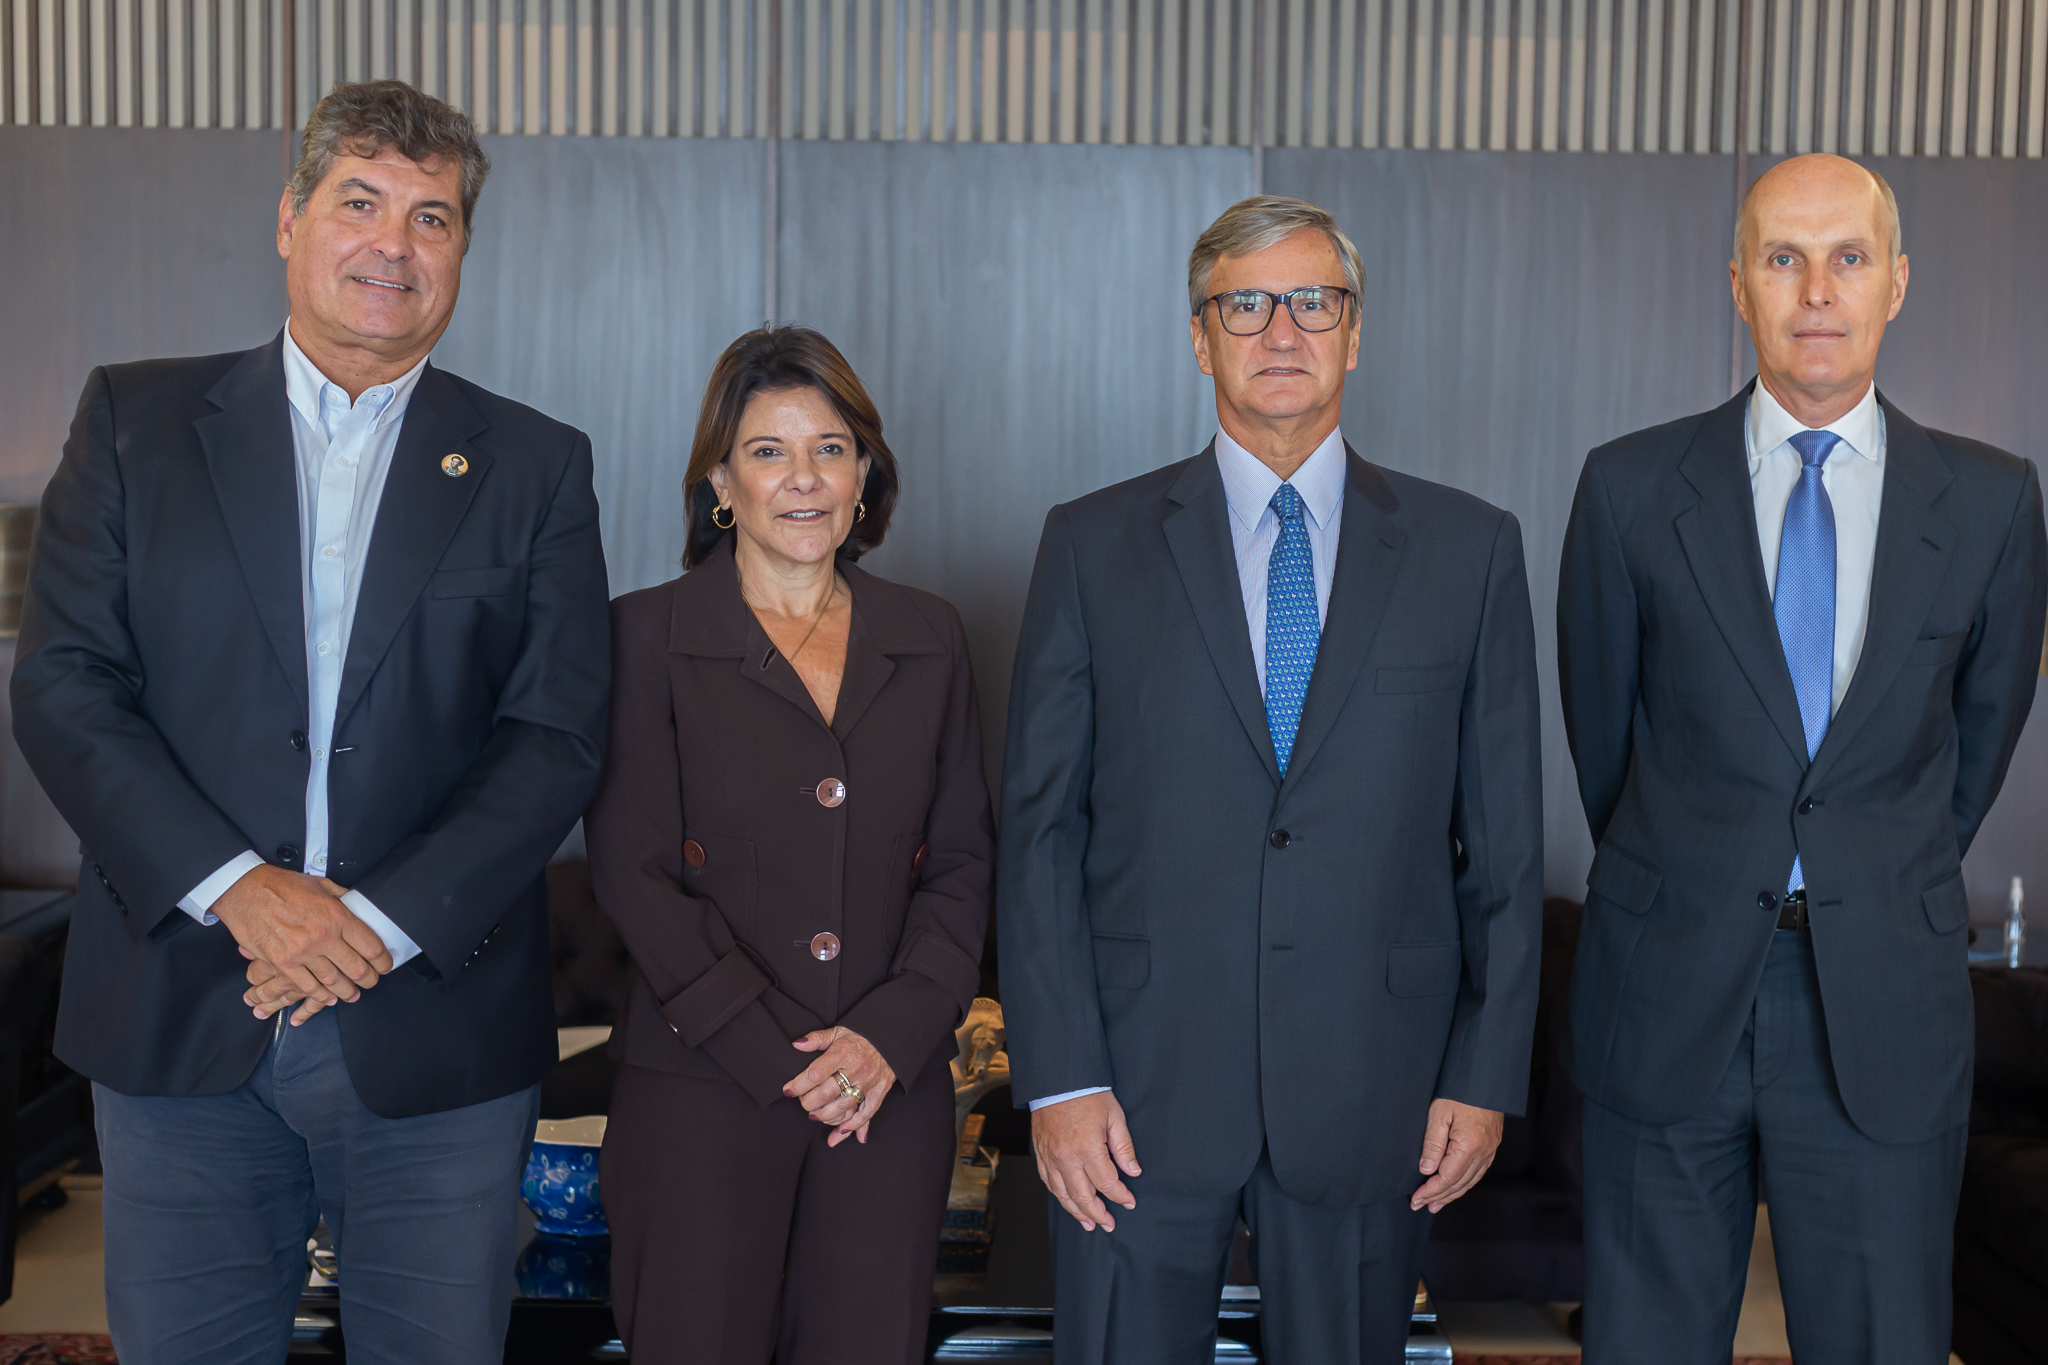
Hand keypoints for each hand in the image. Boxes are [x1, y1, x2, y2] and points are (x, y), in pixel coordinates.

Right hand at [212, 868, 391, 1020]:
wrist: (245, 891)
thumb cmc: (281, 886)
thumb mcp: (321, 885)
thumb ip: (343, 899)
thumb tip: (359, 908)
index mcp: (336, 916)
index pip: (371, 946)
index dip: (383, 961)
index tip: (385, 965)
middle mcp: (322, 936)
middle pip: (356, 968)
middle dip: (369, 979)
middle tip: (371, 982)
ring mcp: (302, 952)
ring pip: (333, 981)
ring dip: (347, 991)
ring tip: (353, 994)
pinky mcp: (282, 963)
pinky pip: (306, 986)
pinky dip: (320, 995)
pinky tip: (328, 997)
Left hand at [785, 1027, 895, 1147]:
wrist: (890, 1039)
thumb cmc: (860, 1037)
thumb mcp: (838, 1032)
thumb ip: (817, 1039)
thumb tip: (796, 1044)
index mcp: (842, 1053)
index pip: (815, 1073)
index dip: (799, 1085)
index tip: (788, 1091)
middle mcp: (855, 1069)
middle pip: (826, 1093)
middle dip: (809, 1103)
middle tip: (803, 1103)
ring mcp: (868, 1082)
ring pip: (844, 1107)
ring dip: (825, 1116)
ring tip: (815, 1115)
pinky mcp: (879, 1092)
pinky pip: (867, 1113)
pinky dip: (854, 1126)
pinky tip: (841, 1131)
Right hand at [1031, 1090, 1140, 1231]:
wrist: (1058, 1079)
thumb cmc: (1087, 1094)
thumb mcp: (1114, 1116)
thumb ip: (1123, 1147)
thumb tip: (1133, 1171)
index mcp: (1088, 1148)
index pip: (1108, 1184)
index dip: (1120, 1196)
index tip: (1129, 1202)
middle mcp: (1066, 1157)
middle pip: (1083, 1197)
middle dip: (1098, 1214)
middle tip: (1109, 1224)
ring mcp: (1050, 1157)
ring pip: (1063, 1195)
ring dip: (1078, 1212)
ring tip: (1089, 1224)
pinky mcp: (1040, 1153)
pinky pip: (1049, 1183)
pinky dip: (1060, 1196)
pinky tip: (1069, 1202)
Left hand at [1411, 1098, 1503, 1211]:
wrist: (1485, 1077)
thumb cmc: (1459, 1091)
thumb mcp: (1439, 1114)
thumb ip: (1432, 1144)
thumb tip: (1426, 1170)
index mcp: (1470, 1146)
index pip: (1447, 1178)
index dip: (1430, 1191)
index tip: (1416, 1199)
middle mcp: (1483, 1152)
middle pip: (1459, 1184)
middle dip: (1438, 1197)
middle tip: (1421, 1206)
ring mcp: (1490, 1150)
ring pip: (1470, 1181)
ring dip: (1452, 1194)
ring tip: (1436, 1204)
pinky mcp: (1492, 1145)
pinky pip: (1478, 1172)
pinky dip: (1464, 1183)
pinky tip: (1455, 1187)